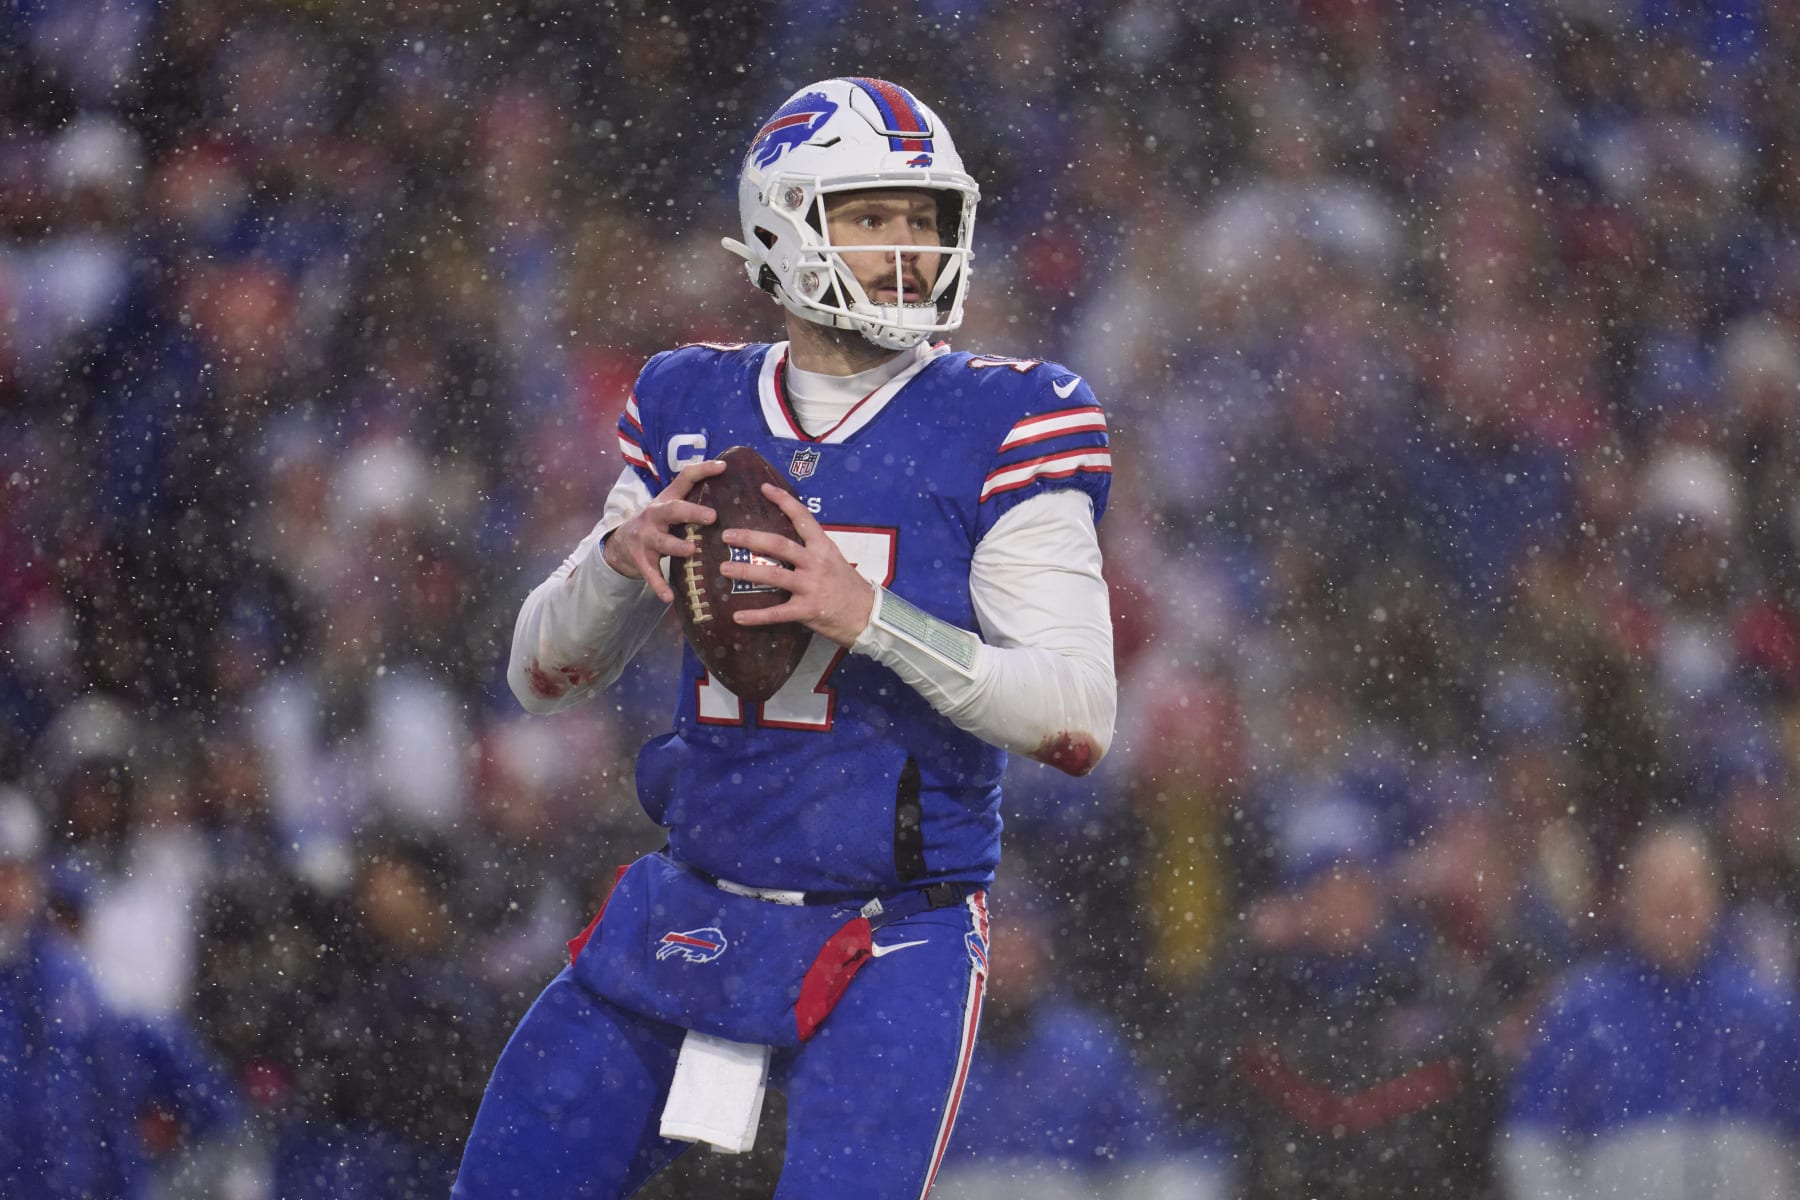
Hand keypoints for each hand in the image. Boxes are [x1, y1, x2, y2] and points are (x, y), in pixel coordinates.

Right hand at [601, 459, 727, 604]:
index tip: (724, 467)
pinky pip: (651, 574)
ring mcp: (646, 538)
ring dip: (676, 546)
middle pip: (673, 510)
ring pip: (662, 542)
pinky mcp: (640, 560)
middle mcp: (655, 515)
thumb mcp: (669, 506)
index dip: (703, 470)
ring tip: (691, 550)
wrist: (620, 543)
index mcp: (667, 500)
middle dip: (691, 512)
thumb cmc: (657, 523)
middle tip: (712, 517)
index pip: (685, 478)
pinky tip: (668, 597)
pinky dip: (659, 586)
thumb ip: (692, 496)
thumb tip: (726, 481)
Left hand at [720, 483, 874, 646]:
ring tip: (724, 569)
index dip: (784, 501)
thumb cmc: (848, 587)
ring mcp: (811, 586)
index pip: (803, 518)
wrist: (868, 615)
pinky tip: (738, 616)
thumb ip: (811, 552)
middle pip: (779, 546)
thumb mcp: (834, 561)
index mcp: (823, 547)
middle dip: (750, 539)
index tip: (764, 488)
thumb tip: (782, 544)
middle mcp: (816, 563)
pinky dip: (756, 615)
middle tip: (727, 535)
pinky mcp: (808, 610)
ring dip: (746, 572)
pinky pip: (777, 613)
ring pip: (774, 575)